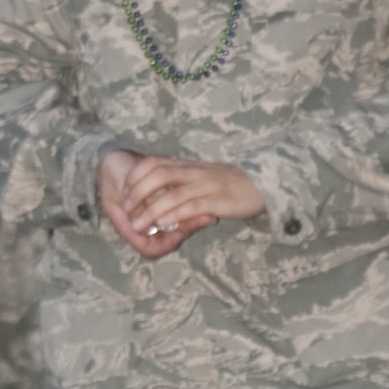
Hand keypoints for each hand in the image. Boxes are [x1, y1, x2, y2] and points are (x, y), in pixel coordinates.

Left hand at [102, 150, 263, 254]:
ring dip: (151, 210)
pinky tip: (162, 224)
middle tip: (127, 210)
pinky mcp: (218, 201)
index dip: (134, 177)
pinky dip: (175, 215)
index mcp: (187, 165)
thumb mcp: (201, 175)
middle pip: (157, 174)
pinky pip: (192, 207)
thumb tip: (155, 192)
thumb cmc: (229, 183)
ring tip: (138, 225)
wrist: (264, 184)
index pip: (152, 163)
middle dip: (137, 193)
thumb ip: (180, 179)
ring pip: (173, 193)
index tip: (124, 193)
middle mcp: (194, 172)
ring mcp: (206, 185)